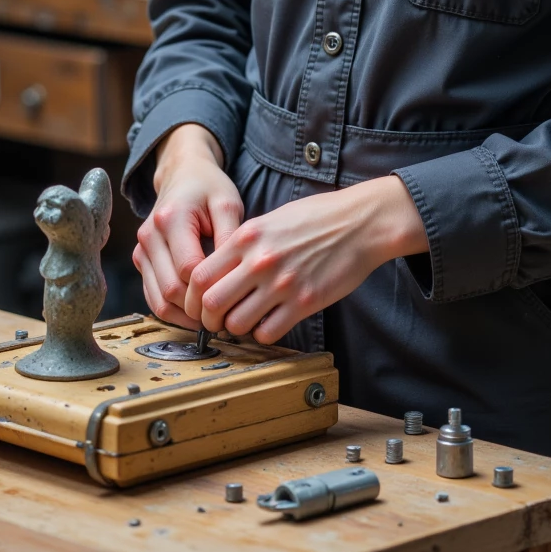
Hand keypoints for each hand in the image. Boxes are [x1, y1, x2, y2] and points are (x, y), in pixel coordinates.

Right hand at [133, 124, 243, 328]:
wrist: (182, 174)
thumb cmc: (209, 188)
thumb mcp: (228, 204)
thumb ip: (231, 237)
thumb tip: (235, 277)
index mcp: (171, 219)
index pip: (189, 270)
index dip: (211, 291)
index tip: (235, 298)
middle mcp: (149, 235)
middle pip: (171, 289)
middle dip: (199, 308)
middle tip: (227, 317)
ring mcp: (141, 249)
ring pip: (159, 300)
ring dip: (185, 316)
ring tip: (213, 319)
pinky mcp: (141, 259)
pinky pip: (153, 297)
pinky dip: (173, 311)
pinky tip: (195, 314)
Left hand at [183, 175, 426, 344]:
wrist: (359, 222)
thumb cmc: (316, 218)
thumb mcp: (270, 219)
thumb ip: (242, 243)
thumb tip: (218, 270)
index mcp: (247, 237)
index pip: (199, 276)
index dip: (191, 297)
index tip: (197, 305)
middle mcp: (260, 260)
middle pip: (211, 304)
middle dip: (207, 319)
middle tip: (214, 322)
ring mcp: (282, 283)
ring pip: (238, 323)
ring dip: (236, 328)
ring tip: (244, 321)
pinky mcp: (305, 302)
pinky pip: (269, 332)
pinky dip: (263, 333)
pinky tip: (269, 322)